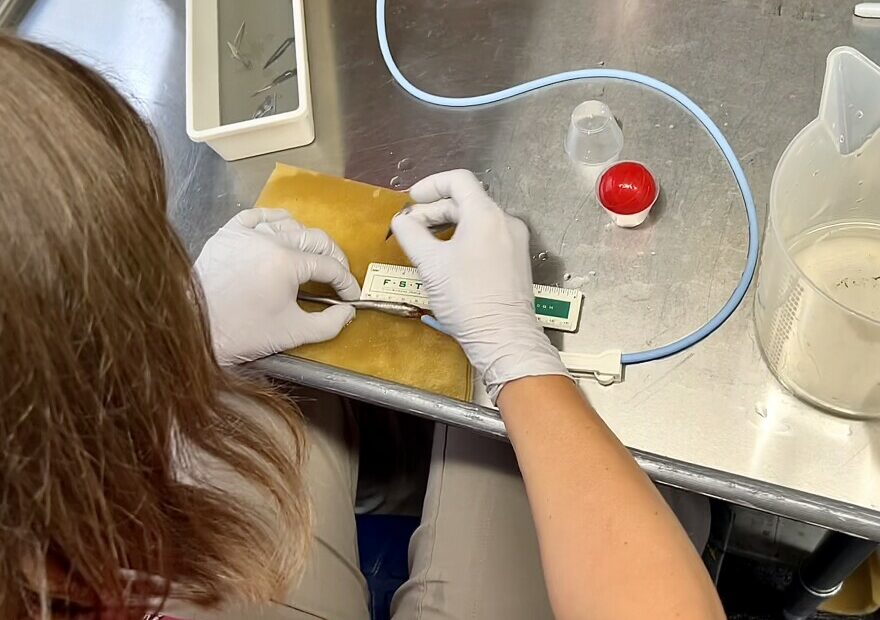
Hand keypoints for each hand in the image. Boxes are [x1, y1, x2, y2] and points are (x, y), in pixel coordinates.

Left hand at [195, 208, 359, 364]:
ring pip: (289, 224)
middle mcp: (270, 240)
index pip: (329, 266)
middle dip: (334, 258)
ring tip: (313, 256)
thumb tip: (348, 311)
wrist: (194, 328)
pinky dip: (275, 219)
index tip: (351, 296)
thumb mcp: (292, 333)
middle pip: (315, 239)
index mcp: (287, 263)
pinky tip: (283, 227)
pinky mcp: (228, 233)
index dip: (346, 282)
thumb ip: (328, 324)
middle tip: (338, 276)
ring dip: (307, 239)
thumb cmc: (242, 332)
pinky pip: (258, 215)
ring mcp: (247, 233)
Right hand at [391, 170, 569, 400]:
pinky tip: (449, 260)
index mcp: (486, 215)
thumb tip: (402, 221)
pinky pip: (487, 238)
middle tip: (412, 227)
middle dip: (435, 211)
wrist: (503, 338)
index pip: (458, 180)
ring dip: (449, 226)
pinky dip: (465, 240)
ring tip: (427, 245)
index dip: (430, 185)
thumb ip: (411, 234)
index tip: (413, 199)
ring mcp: (514, 242)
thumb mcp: (430, 264)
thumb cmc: (468, 301)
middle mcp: (506, 223)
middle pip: (466, 202)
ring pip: (477, 221)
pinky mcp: (515, 261)